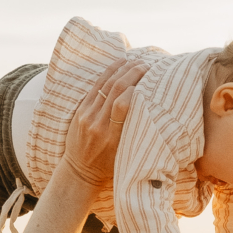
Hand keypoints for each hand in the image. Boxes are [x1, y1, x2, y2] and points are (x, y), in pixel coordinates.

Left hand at [64, 58, 149, 187]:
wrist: (80, 171)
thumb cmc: (108, 166)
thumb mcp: (125, 155)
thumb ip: (133, 134)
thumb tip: (152, 112)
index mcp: (111, 137)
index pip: (122, 106)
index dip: (135, 89)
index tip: (149, 81)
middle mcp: (98, 123)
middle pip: (116, 90)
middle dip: (132, 73)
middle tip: (147, 65)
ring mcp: (87, 115)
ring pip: (106, 84)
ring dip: (122, 69)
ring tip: (136, 61)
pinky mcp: (81, 110)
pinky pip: (96, 86)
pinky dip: (109, 72)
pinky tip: (120, 64)